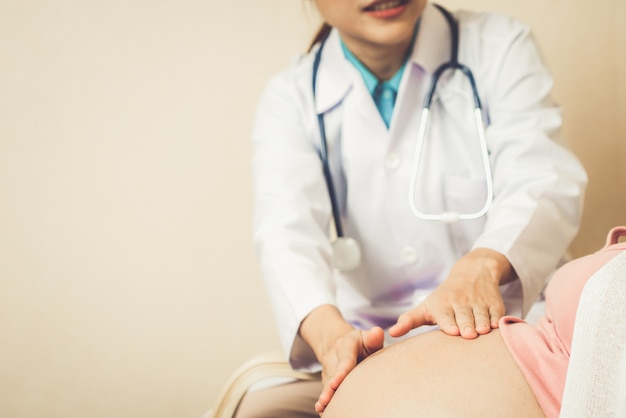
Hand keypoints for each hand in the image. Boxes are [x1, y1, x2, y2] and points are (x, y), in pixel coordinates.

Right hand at [315, 326, 383, 413]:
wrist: (340, 344)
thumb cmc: (360, 343)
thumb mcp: (366, 337)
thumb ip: (373, 337)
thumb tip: (378, 332)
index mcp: (345, 347)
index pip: (344, 362)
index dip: (340, 373)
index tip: (335, 383)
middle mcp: (333, 358)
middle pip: (332, 376)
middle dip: (329, 390)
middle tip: (326, 401)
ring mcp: (328, 370)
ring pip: (326, 385)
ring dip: (325, 397)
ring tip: (322, 408)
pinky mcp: (326, 380)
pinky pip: (325, 390)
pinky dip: (324, 401)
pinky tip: (322, 411)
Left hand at [389, 248, 511, 338]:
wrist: (473, 273)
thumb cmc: (445, 297)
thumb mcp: (426, 307)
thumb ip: (409, 320)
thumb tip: (391, 333)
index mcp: (443, 304)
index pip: (445, 315)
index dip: (449, 323)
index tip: (451, 331)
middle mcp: (461, 303)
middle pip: (465, 317)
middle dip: (466, 325)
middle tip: (468, 334)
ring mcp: (479, 303)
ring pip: (482, 316)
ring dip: (482, 323)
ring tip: (482, 331)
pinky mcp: (495, 304)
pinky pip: (497, 314)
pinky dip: (498, 320)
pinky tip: (496, 327)